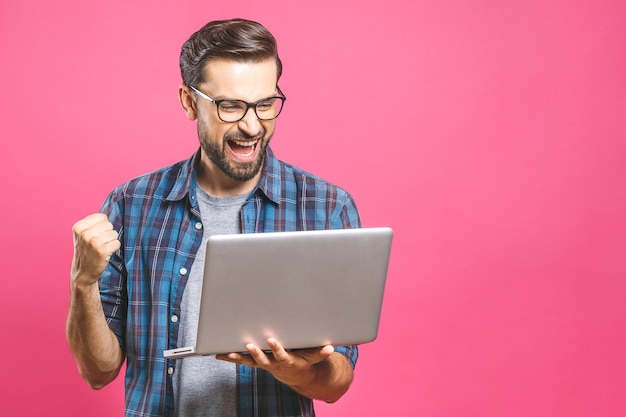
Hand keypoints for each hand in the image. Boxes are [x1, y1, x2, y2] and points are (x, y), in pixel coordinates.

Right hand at [71, 213, 120, 287]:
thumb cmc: (86, 251)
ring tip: (102, 248)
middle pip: (109, 225)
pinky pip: (117, 243)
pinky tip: (106, 253)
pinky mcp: (102, 251)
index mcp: (78, 227)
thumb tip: (115, 207)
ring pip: (114, 233)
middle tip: (99, 244)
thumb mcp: (83, 234)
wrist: (83, 272)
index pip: (102, 217)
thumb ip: (93, 223)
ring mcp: (92, 242)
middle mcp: (84, 233)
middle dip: (108, 234)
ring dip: (111, 241)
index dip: (103, 226)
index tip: (96, 235)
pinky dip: (114, 248)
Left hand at [216, 338, 333, 387]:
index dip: (276, 348)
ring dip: (237, 357)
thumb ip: (320, 352)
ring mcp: (262, 364)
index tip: (271, 340)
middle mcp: (272, 364)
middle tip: (248, 344)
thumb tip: (330, 348)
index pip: (280, 354)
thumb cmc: (304, 361)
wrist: (294, 375)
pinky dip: (230, 357)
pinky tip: (218, 354)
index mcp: (285, 360)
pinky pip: (241, 360)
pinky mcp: (255, 362)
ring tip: (226, 353)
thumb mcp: (313, 358)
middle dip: (255, 352)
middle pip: (261, 359)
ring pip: (248, 362)